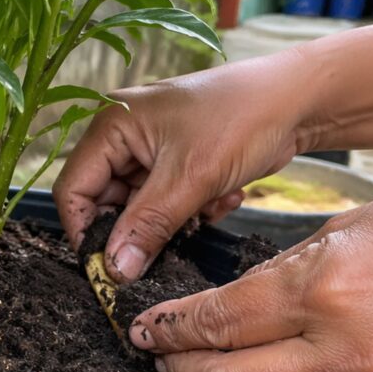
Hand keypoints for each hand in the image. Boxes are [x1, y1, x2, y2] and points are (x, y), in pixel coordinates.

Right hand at [54, 51, 317, 281]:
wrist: (298, 100)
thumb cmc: (242, 117)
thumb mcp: (191, 178)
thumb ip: (147, 227)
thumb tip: (113, 270)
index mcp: (112, 126)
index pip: (74, 190)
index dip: (87, 232)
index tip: (110, 268)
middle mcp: (123, 135)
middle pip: (106, 202)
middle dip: (141, 227)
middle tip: (173, 239)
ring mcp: (150, 149)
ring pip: (140, 208)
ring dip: (173, 220)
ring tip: (206, 207)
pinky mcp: (177, 162)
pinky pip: (167, 203)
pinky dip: (191, 210)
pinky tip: (222, 196)